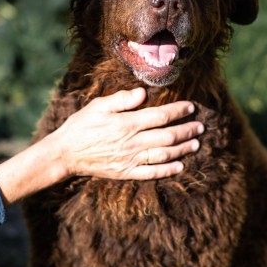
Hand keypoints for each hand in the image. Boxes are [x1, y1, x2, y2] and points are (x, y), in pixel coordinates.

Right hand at [53, 87, 202, 180]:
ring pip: (163, 155)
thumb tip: (143, 93)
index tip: (191, 107)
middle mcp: (132, 143)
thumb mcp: (98, 106)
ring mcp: (130, 160)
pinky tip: (180, 166)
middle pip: (167, 136)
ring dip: (182, 150)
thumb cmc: (81, 126)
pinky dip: (167, 170)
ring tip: (195, 144)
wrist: (65, 153)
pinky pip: (151, 173)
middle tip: (200, 127)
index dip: (178, 111)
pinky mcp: (125, 172)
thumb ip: (122, 99)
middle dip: (186, 131)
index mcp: (127, 123)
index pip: (160, 116)